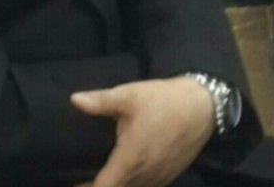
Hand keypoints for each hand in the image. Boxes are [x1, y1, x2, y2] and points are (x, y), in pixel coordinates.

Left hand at [70, 76, 214, 186]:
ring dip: (117, 185)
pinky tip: (123, 173)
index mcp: (131, 159)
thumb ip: (100, 101)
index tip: (73, 182)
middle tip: (80, 178)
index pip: (105, 186)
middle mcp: (146, 175)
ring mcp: (160, 178)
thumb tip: (74, 100)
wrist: (200, 107)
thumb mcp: (127, 96)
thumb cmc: (160, 100)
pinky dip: (132, 184)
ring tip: (97, 177)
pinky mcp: (169, 175)